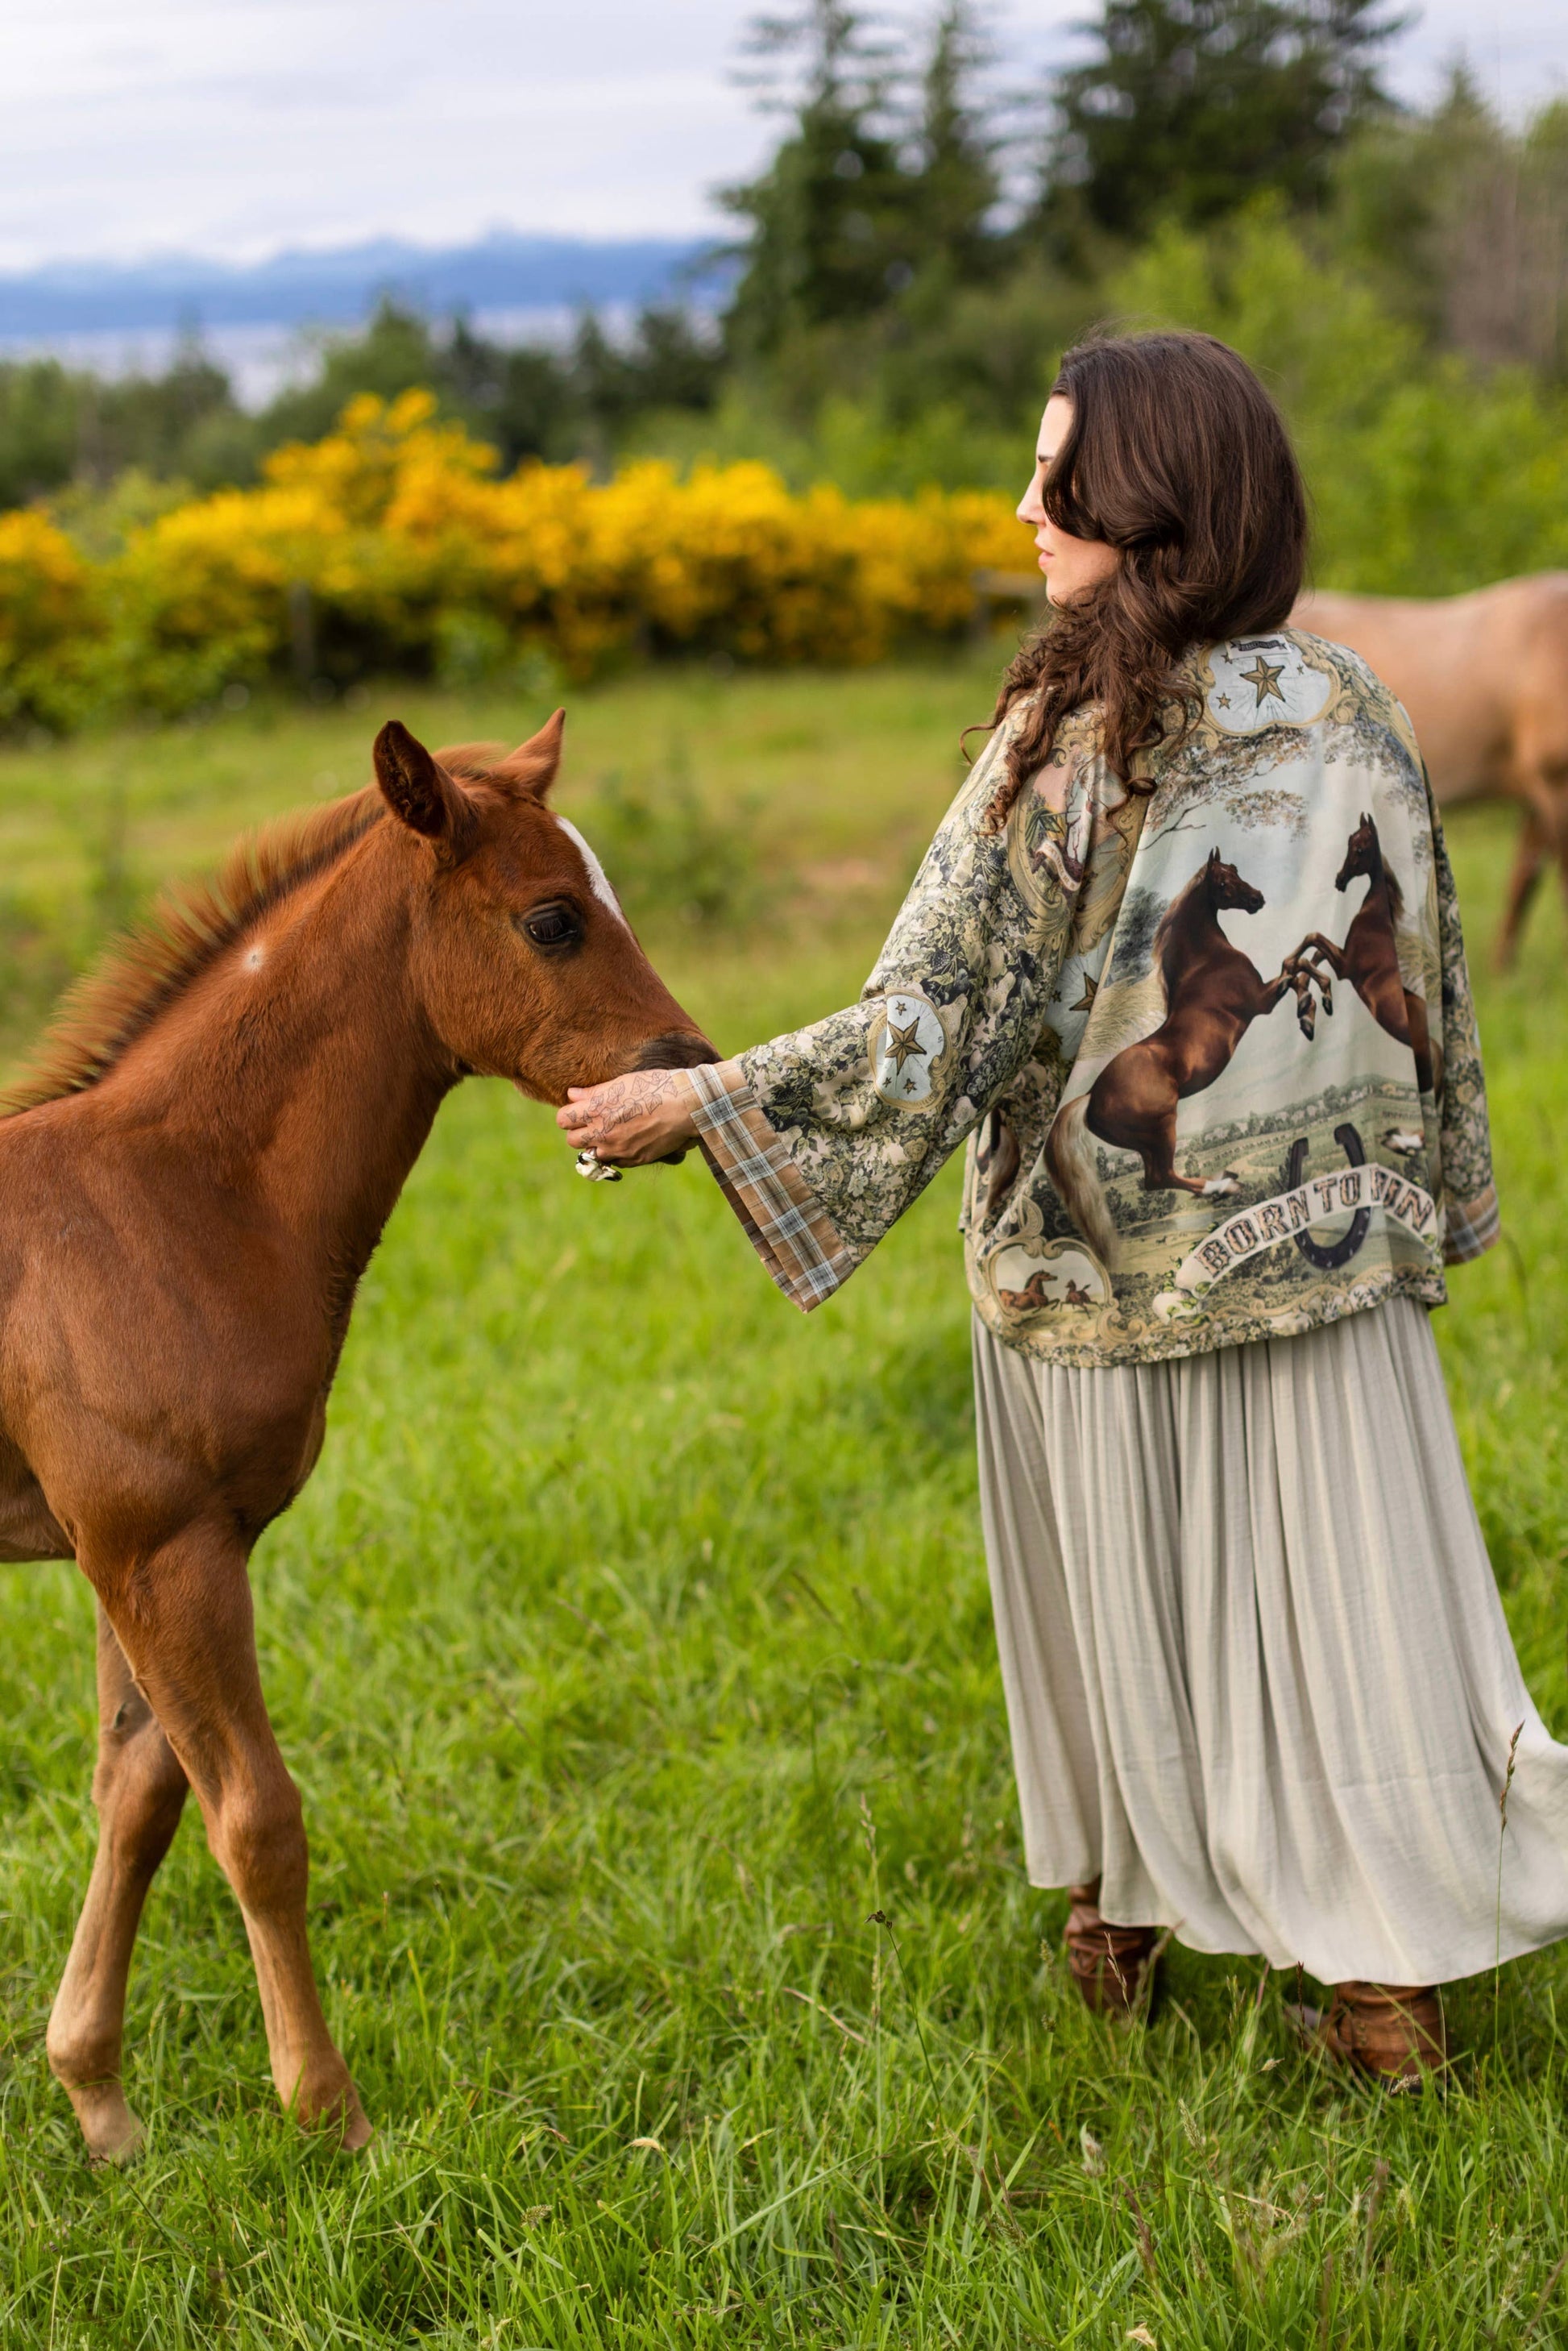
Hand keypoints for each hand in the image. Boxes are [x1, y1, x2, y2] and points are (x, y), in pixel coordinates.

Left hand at [556, 1068, 701, 1166]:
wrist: (687, 1106)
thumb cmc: (656, 1087)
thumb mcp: (623, 1082)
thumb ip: (593, 1092)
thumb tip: (572, 1095)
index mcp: (597, 1109)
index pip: (563, 1119)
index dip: (570, 1115)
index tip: (579, 1111)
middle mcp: (603, 1132)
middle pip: (572, 1140)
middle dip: (579, 1132)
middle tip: (593, 1123)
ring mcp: (618, 1149)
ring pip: (592, 1154)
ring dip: (597, 1145)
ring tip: (611, 1133)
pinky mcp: (633, 1159)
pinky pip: (613, 1162)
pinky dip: (616, 1154)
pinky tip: (628, 1140)